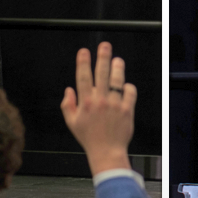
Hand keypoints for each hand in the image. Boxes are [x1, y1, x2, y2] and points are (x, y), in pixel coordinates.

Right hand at [60, 42, 135, 175]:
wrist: (107, 152)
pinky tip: (125, 85)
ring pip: (117, 80)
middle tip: (104, 46)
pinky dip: (128, 87)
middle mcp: (100, 101)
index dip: (83, 62)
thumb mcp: (72, 123)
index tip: (84, 51)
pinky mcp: (127, 109)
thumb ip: (68, 105)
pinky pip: (129, 92)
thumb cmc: (90, 138)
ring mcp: (114, 104)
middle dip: (103, 57)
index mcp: (86, 103)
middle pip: (102, 73)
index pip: (83, 77)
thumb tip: (68, 90)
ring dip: (117, 67)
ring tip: (117, 60)